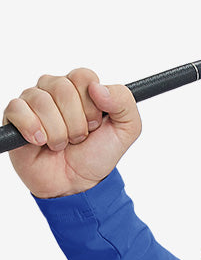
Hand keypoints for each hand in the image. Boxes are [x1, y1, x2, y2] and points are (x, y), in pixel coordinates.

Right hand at [4, 68, 141, 198]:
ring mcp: (33, 101)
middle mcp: (55, 89)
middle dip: (76, 122)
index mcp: (81, 87)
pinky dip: (32, 129)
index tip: (95, 124)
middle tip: (78, 138)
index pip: (83, 76)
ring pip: (41, 101)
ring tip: (61, 144)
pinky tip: (40, 141)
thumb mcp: (127, 129)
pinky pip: (17, 109)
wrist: (76, 183)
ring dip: (57, 132)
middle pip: (62, 88)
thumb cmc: (97, 154)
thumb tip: (97, 87)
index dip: (91, 105)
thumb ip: (124, 102)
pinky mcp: (14, 116)